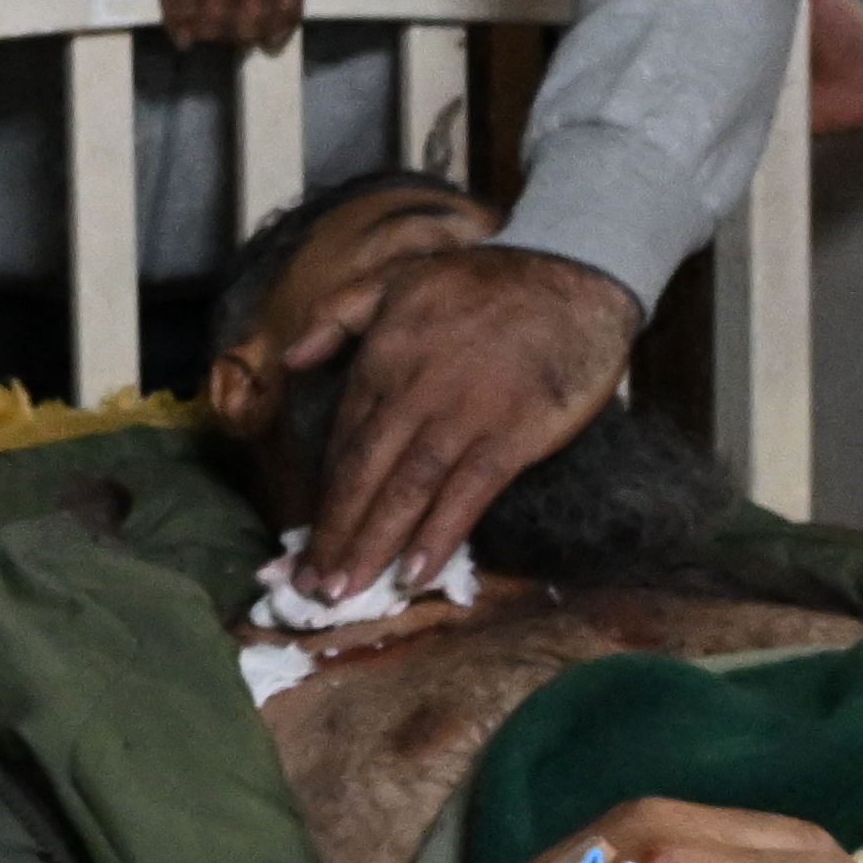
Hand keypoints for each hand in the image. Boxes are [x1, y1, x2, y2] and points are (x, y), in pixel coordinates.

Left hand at [290, 234, 645, 597]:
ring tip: (346, 591)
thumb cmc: (486, 279)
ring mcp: (460, 418)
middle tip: (310, 587)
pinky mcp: (509, 437)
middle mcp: (412, 394)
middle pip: (362, 476)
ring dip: (371, 547)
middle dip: (334, 536)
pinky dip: (438, 537)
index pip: (342, 442)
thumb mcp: (398, 278)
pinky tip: (415, 574)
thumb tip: (292, 359)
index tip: (305, 540)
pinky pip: (464, 496)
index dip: (323, 497)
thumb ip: (338, 316)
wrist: (570, 271)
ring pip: (403, 493)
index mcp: (382, 360)